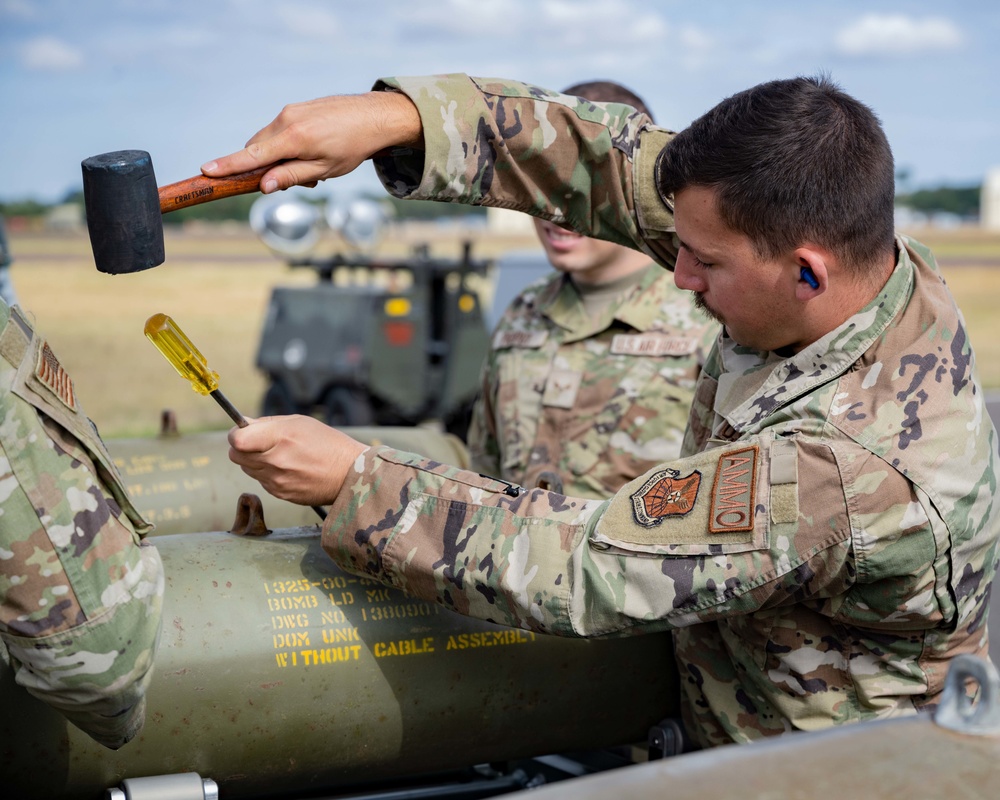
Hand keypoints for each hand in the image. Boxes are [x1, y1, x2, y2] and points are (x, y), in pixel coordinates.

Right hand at [201, 91, 422, 192]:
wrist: (374, 117)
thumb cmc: (352, 147)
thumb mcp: (324, 170)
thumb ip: (291, 177)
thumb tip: (263, 186)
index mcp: (293, 138)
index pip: (251, 155)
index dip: (228, 165)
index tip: (206, 171)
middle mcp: (286, 120)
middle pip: (256, 149)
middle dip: (265, 168)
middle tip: (299, 180)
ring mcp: (290, 111)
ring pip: (268, 140)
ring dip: (278, 157)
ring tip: (313, 164)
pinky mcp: (295, 108)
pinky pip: (280, 131)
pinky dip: (287, 145)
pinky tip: (313, 150)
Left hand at [227, 415, 366, 505]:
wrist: (350, 474)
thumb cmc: (328, 443)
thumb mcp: (300, 422)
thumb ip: (268, 423)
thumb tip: (244, 425)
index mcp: (281, 437)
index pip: (237, 440)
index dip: (237, 434)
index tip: (243, 432)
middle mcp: (276, 461)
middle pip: (236, 456)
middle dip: (242, 448)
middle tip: (258, 443)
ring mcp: (277, 480)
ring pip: (247, 469)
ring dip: (255, 461)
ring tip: (279, 456)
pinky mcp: (281, 494)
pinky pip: (262, 481)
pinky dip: (268, 474)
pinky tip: (287, 469)